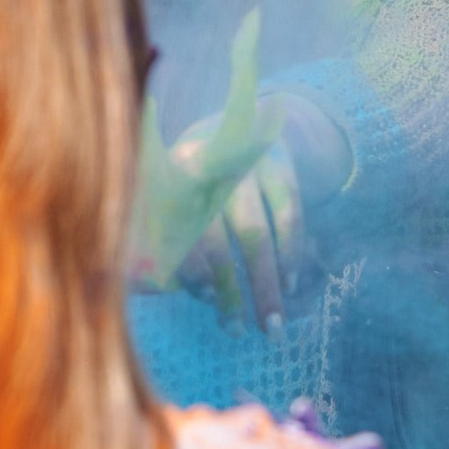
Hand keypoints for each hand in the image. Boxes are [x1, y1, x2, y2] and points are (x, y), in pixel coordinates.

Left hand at [173, 133, 307, 330]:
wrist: (241, 116)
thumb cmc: (197, 177)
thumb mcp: (175, 193)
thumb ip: (166, 234)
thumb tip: (158, 289)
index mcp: (167, 179)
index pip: (176, 233)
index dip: (190, 269)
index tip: (205, 300)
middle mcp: (203, 166)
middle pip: (217, 238)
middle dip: (230, 290)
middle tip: (238, 332)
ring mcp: (244, 163)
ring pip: (255, 232)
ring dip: (264, 283)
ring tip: (271, 323)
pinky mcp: (278, 162)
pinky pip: (288, 214)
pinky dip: (290, 252)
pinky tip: (290, 283)